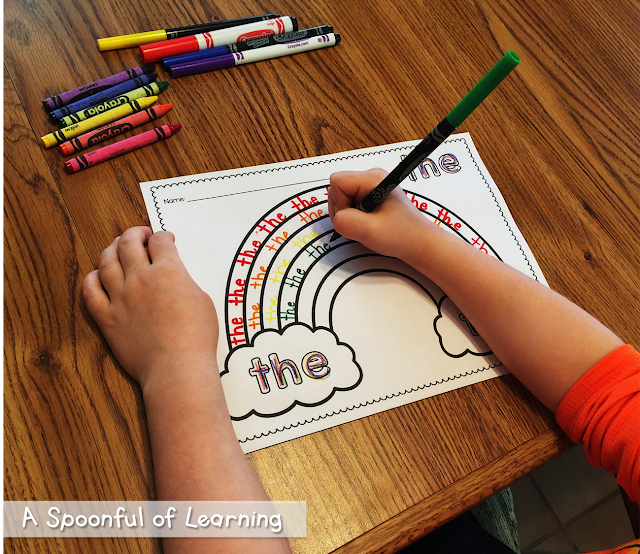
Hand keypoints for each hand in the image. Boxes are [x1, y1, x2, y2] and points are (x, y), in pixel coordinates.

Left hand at [82, 227, 218, 389]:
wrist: (177, 367)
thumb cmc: (197, 337)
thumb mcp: (202, 300)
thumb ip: (184, 282)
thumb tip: (174, 278)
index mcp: (168, 271)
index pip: (160, 242)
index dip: (163, 237)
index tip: (165, 240)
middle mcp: (141, 278)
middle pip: (129, 243)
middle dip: (135, 234)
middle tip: (140, 235)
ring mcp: (120, 297)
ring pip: (107, 261)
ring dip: (112, 249)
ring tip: (117, 247)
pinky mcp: (108, 317)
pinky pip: (90, 291)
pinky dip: (92, 278)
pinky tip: (98, 276)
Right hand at [328, 168, 428, 259]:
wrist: (418, 243)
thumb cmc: (402, 235)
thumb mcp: (370, 231)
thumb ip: (346, 222)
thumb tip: (336, 218)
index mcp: (373, 178)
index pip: (336, 182)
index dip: (340, 203)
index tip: (357, 217)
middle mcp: (371, 178)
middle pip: (336, 190)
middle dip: (343, 211)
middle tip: (363, 224)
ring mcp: (370, 187)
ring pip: (341, 199)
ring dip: (348, 217)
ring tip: (367, 225)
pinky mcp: (370, 196)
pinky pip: (348, 205)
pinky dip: (353, 219)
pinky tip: (368, 224)